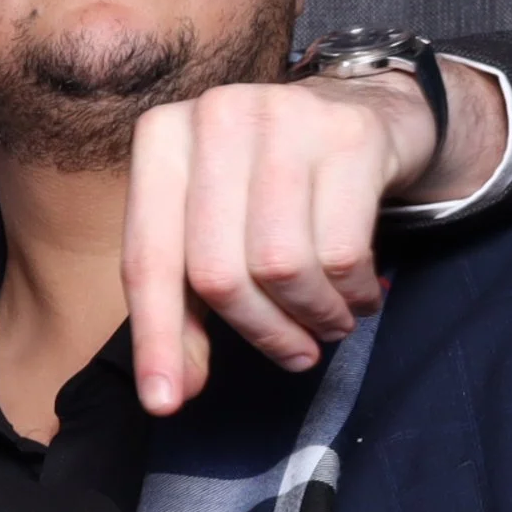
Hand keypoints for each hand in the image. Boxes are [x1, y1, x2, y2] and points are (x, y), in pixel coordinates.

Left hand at [123, 57, 509, 414]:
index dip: (156, 339)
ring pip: (280, 266)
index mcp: (160, 139)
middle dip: (257, 330)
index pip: (148, 260)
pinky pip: (342, 252)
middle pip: (216, 272)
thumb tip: (170, 392)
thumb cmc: (267, 184)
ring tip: (327, 322)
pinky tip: (356, 294)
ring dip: (310, 316)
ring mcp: (283, 117)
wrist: (364, 109)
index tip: (165, 403)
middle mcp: (214, 117)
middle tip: (293, 353)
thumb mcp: (211, 228)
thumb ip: (183, 304)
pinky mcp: (349, 134)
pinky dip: (351, 293)